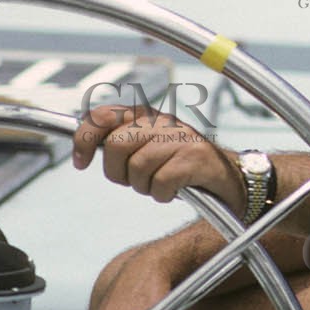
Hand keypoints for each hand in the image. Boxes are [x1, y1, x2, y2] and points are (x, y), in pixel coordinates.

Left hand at [72, 104, 244, 214]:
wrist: (229, 176)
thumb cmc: (181, 164)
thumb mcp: (147, 146)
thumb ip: (119, 141)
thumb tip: (82, 148)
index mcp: (145, 114)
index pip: (102, 116)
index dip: (84, 139)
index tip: (81, 162)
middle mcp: (161, 120)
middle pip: (115, 146)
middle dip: (118, 172)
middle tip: (133, 179)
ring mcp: (179, 137)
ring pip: (137, 168)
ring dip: (144, 186)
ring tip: (159, 184)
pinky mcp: (193, 158)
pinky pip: (160, 184)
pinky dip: (163, 195)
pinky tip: (174, 191)